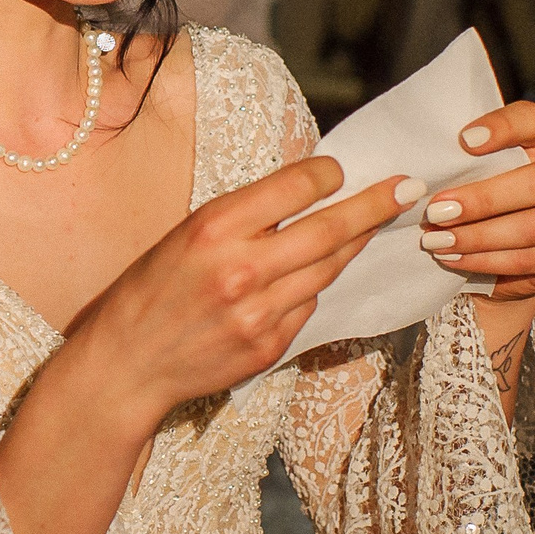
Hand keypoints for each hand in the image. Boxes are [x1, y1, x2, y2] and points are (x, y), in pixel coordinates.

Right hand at [63, 155, 415, 438]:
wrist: (126, 363)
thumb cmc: (148, 292)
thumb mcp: (183, 236)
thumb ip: (240, 218)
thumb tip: (299, 193)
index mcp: (214, 228)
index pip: (295, 187)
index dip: (328, 174)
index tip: (340, 170)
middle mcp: (242, 268)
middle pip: (330, 229)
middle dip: (376, 205)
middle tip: (407, 188)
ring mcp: (260, 312)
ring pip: (328, 269)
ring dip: (354, 244)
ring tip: (373, 226)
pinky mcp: (270, 345)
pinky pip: (308, 306)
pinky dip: (313, 287)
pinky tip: (310, 277)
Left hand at [419, 102, 534, 301]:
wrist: (512, 245)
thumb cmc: (488, 190)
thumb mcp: (482, 168)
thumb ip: (466, 162)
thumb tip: (420, 172)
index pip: (533, 121)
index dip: (502, 128)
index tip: (464, 140)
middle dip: (483, 200)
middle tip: (437, 211)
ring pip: (534, 226)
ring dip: (480, 236)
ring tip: (438, 241)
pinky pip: (531, 259)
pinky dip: (488, 261)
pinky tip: (456, 259)